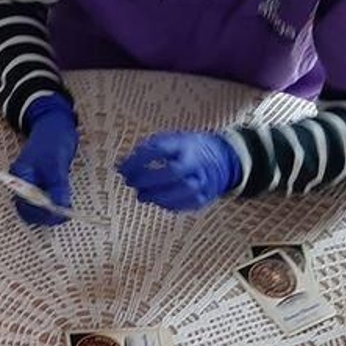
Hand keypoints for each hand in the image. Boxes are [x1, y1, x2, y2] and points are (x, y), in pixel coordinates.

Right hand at [10, 95, 79, 225]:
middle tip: (65, 214)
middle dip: (46, 216)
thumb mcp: (56, 163)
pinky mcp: (43, 184)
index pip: (25, 205)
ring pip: (38, 207)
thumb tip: (60, 208)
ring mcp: (32, 184)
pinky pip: (47, 200)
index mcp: (20, 178)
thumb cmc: (52, 139)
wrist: (56, 125)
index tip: (59, 213)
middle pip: (30, 210)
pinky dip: (56, 204)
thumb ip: (57, 186)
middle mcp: (23, 184)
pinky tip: (65, 202)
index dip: (41, 213)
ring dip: (52, 212)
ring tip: (67, 208)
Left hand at [117, 131, 242, 211]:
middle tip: (131, 182)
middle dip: (147, 179)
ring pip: (180, 190)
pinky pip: (185, 204)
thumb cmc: (189, 150)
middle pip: (172, 172)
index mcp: (186, 144)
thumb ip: (149, 150)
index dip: (137, 160)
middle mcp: (197, 162)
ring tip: (142, 195)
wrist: (224, 159)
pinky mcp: (205, 197)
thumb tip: (121, 165)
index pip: (159, 149)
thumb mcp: (172, 141)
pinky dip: (167, 205)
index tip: (122, 167)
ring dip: (156, 195)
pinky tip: (157, 201)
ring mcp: (203, 180)